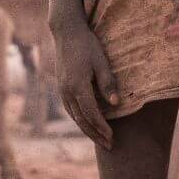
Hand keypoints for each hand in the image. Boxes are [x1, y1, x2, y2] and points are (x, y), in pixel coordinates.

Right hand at [53, 20, 116, 148]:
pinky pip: (71, 110)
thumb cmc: (87, 45)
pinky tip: (89, 124)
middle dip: (95, 134)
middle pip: (81, 120)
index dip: (102, 127)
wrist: (66, 33)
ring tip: (101, 139)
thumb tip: (115, 104)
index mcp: (77, 86)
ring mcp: (62, 90)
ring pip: (74, 117)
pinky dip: (80, 120)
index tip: (113, 137)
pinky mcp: (62, 88)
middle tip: (109, 146)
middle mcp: (67, 91)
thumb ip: (108, 83)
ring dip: (87, 130)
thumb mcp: (101, 62)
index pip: (91, 113)